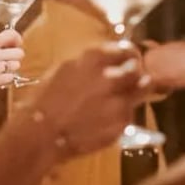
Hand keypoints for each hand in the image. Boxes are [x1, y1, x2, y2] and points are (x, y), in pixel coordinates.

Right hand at [0, 29, 24, 98]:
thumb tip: (8, 42)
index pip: (11, 35)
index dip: (17, 39)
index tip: (16, 44)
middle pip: (19, 52)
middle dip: (14, 56)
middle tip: (7, 59)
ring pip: (16, 65)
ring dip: (10, 68)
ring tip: (0, 70)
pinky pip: (11, 77)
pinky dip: (6, 78)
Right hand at [31, 44, 154, 154]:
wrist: (41, 135)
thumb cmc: (45, 101)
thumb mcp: (64, 69)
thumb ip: (91, 62)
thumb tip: (111, 58)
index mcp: (94, 58)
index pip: (127, 50)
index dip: (130, 55)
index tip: (130, 59)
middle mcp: (111, 77)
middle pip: (138, 69)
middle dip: (136, 72)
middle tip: (131, 78)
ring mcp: (119, 101)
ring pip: (142, 90)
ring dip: (137, 90)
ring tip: (124, 96)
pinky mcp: (122, 122)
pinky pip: (130, 113)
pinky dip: (122, 113)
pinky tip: (105, 118)